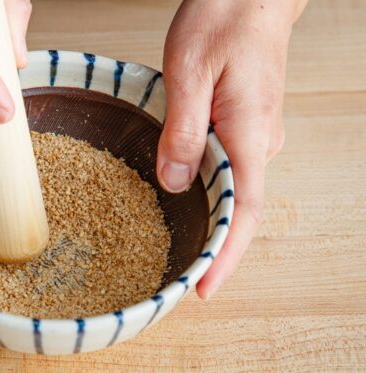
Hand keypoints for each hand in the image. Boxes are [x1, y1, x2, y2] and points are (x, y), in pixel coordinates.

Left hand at [158, 0, 305, 298]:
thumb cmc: (225, 18)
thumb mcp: (189, 72)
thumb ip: (182, 130)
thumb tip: (174, 182)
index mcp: (251, 134)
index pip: (245, 212)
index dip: (225, 255)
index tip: (204, 288)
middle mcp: (261, 140)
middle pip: (238, 208)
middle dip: (211, 247)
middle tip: (174, 278)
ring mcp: (256, 133)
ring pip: (229, 187)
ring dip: (204, 217)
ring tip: (170, 247)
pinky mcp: (243, 123)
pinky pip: (225, 166)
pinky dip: (203, 187)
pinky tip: (175, 195)